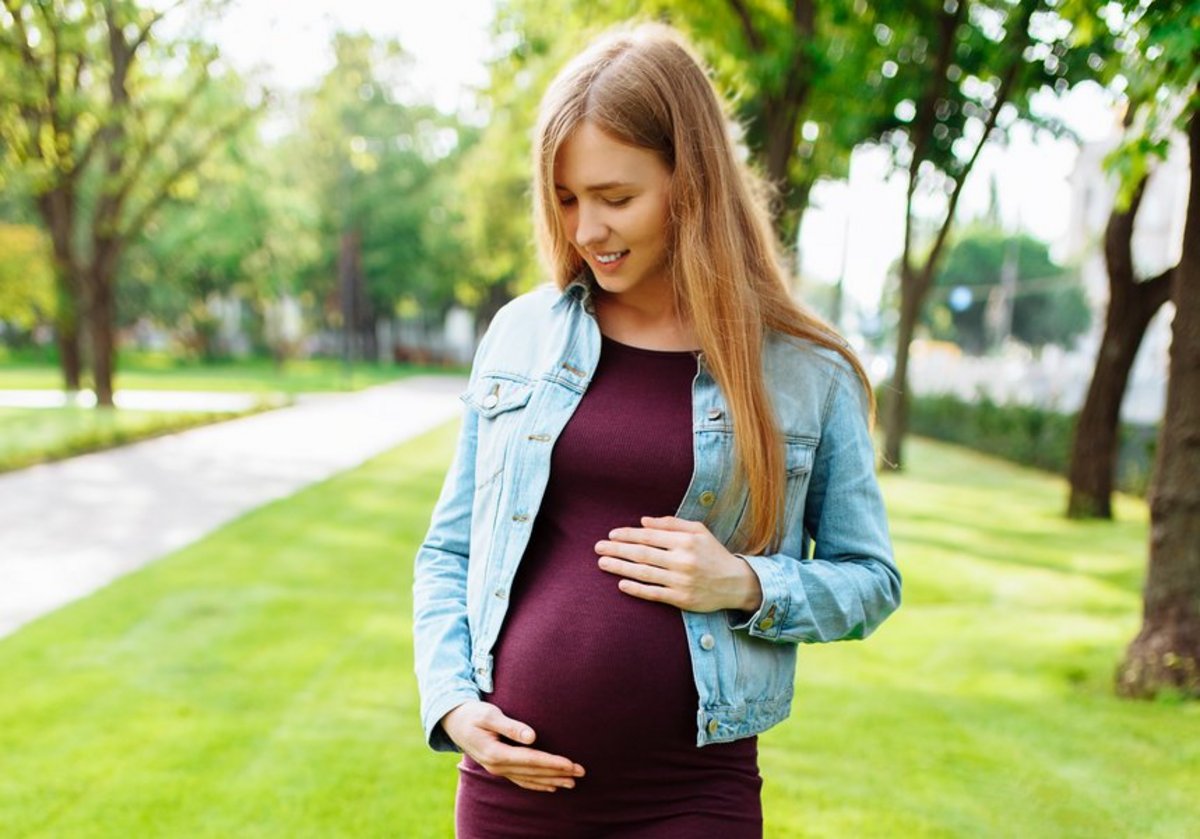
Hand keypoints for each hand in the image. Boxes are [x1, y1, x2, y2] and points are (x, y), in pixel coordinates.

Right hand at [440, 701, 584, 792]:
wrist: (453, 721)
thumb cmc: (473, 714)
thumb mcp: (489, 715)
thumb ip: (511, 726)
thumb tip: (532, 737)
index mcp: (495, 753)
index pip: (530, 760)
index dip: (552, 762)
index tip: (571, 764)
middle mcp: (497, 766)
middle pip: (533, 772)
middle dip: (558, 773)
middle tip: (580, 773)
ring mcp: (497, 769)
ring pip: (529, 779)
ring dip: (551, 781)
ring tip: (572, 783)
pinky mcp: (499, 768)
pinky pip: (521, 780)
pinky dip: (537, 784)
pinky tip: (550, 786)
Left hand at [595, 515, 762, 612]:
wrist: (736, 583)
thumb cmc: (713, 553)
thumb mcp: (698, 531)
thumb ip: (671, 524)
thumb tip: (643, 522)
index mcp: (685, 540)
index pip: (649, 536)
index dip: (627, 535)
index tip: (611, 535)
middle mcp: (683, 560)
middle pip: (642, 554)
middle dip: (617, 550)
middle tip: (598, 548)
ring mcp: (681, 581)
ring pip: (644, 573)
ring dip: (620, 567)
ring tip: (602, 563)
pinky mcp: (681, 599)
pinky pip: (653, 593)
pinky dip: (636, 589)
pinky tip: (621, 583)